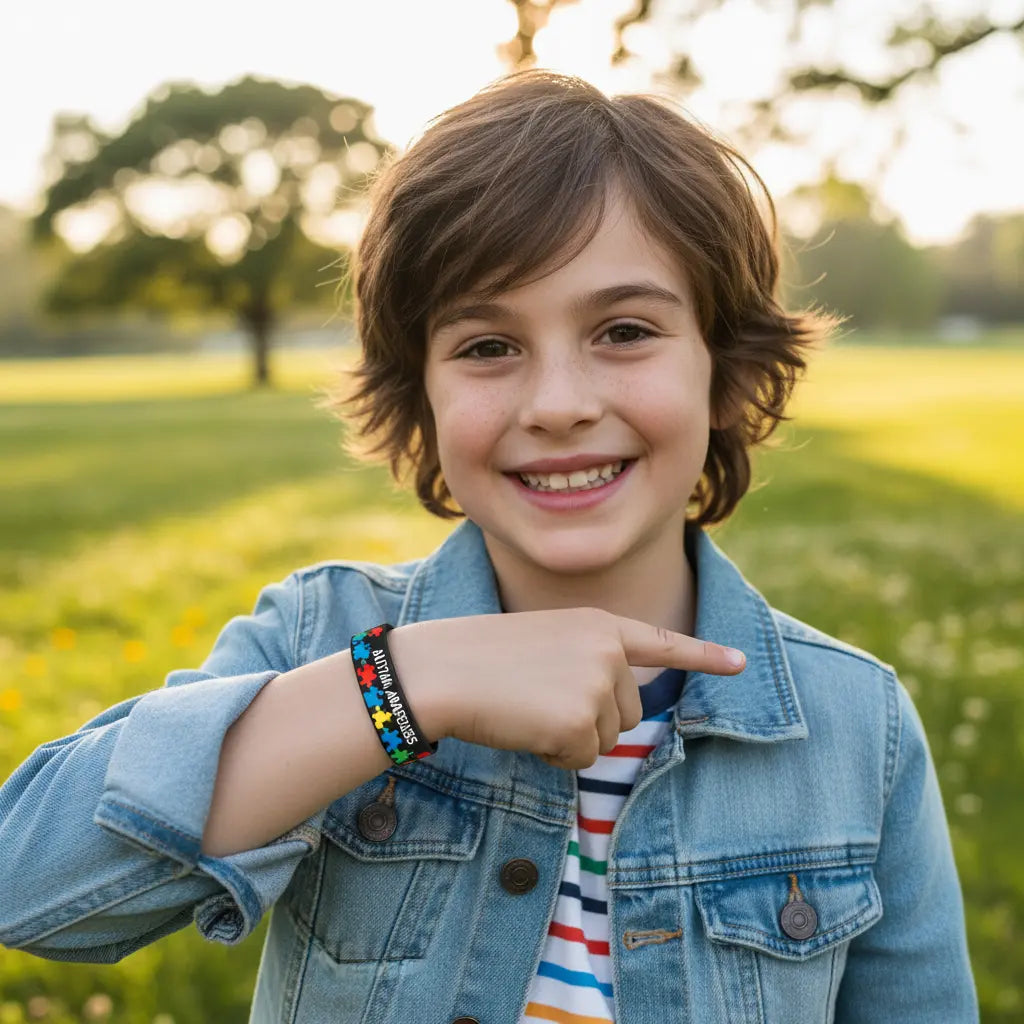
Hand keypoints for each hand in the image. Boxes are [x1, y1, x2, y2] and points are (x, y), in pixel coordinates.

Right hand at [388, 608, 744, 770]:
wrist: (441, 669)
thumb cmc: (480, 657)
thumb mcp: (544, 642)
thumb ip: (587, 663)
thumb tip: (611, 712)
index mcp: (598, 624)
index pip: (660, 642)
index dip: (703, 655)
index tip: (740, 663)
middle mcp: (609, 651)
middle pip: (626, 713)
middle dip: (588, 720)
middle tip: (538, 698)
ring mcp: (598, 685)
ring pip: (604, 739)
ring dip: (569, 738)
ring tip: (527, 707)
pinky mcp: (581, 722)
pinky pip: (579, 760)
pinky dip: (552, 755)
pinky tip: (523, 727)